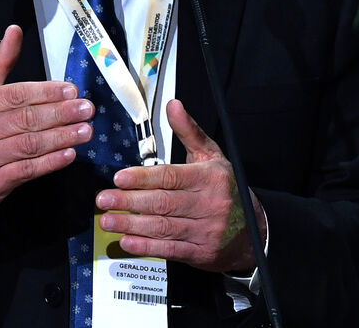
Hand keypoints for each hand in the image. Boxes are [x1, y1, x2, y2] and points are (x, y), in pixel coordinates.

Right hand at [0, 25, 93, 224]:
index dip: (47, 92)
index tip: (72, 91)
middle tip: (87, 109)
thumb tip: (14, 30)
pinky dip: (50, 162)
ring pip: (30, 144)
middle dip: (61, 114)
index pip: (16, 95)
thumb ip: (0, 63)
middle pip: (26, 119)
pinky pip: (28, 170)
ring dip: (62, 137)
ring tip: (85, 131)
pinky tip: (69, 154)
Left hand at [94, 99, 266, 273]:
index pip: (171, 177)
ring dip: (132, 225)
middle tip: (104, 199)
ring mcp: (205, 230)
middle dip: (130, 201)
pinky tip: (128, 242)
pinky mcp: (201, 252)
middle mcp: (208, 204)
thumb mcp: (212, 155)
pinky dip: (147, 246)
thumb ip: (189, 131)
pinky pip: (170, 249)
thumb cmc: (227, 188)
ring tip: (108, 220)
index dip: (143, 178)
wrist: (254, 230)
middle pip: (163, 202)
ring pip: (163, 227)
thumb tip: (173, 105)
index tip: (120, 178)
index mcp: (209, 178)